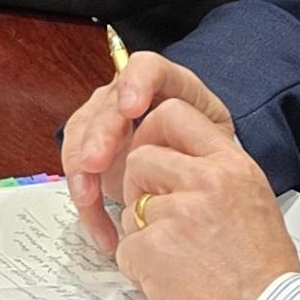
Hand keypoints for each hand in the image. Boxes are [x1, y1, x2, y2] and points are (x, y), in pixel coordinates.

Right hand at [62, 52, 234, 252]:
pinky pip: (81, 173)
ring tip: (88, 198)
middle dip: (98, 134)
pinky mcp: (93, 152)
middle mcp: (128, 98)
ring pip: (82, 136)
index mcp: (165, 87)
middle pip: (107, 105)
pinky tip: (104, 232)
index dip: (134, 83)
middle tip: (94, 162)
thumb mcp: (218, 147)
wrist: (200, 183)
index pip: (145, 68)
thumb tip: (186, 156)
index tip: (131, 109)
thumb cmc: (212, 160)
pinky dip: (88, 204)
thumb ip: (205, 142)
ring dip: (81, 169)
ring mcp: (106, 122)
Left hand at [111, 95, 299, 299]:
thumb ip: (212, 177)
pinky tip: (173, 283)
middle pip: (140, 159)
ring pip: (129, 206)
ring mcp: (176, 214)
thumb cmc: (264, 278)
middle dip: (141, 190)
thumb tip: (167, 161)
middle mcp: (206, 181)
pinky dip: (140, 268)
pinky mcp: (152, 249)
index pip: (174, 114)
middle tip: (166, 223)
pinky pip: (125, 247)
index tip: (156, 162)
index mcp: (233, 167)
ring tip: (181, 261)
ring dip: (143, 233)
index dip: (153, 134)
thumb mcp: (251, 205)